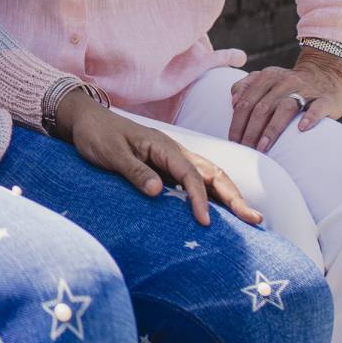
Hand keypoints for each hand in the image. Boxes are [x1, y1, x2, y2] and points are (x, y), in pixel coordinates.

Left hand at [57, 91, 262, 227]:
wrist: (86, 121)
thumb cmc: (97, 136)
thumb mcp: (111, 154)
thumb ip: (134, 171)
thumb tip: (157, 192)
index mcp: (163, 146)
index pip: (190, 174)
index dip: (199, 198)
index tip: (204, 221)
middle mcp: (174, 152)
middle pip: (212, 174)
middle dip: (235, 196)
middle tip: (255, 219)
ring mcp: (172, 159)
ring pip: (209, 177)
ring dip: (230, 196)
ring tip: (249, 218)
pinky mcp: (166, 168)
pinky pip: (196, 182)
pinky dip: (213, 195)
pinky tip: (221, 211)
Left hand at [228, 49, 341, 151]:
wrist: (326, 74)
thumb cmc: (289, 85)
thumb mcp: (267, 79)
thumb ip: (247, 86)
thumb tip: (233, 102)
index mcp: (267, 76)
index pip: (246, 101)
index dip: (237, 122)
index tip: (233, 141)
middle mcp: (285, 81)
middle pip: (262, 107)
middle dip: (251, 131)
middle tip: (246, 149)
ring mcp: (306, 89)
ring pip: (285, 108)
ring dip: (272, 129)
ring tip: (263, 147)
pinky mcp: (326, 99)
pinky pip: (317, 108)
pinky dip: (310, 117)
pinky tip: (301, 129)